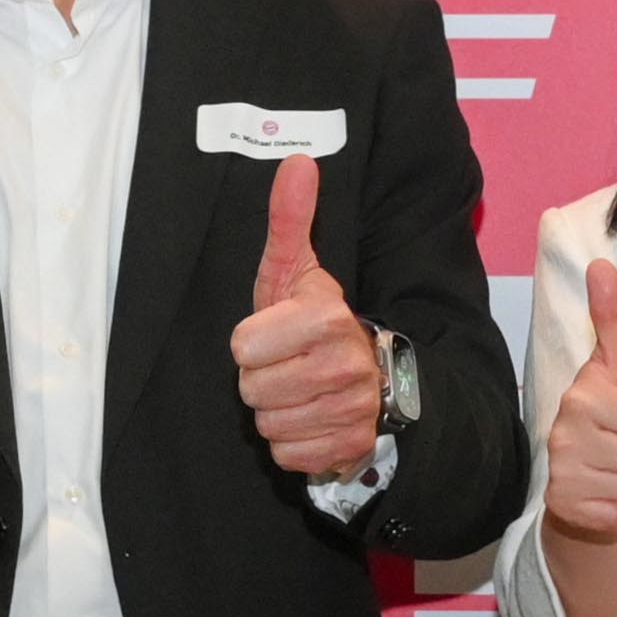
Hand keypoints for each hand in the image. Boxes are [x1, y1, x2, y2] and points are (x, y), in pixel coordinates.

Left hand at [228, 154, 383, 481]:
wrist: (374, 378)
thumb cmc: (318, 324)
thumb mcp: (298, 272)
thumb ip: (291, 220)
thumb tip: (297, 162)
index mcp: (327, 319)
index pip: (242, 347)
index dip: (250, 342)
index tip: (275, 333)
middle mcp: (345, 367)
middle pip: (251, 390)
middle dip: (261, 379)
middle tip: (287, 364)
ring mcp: (351, 412)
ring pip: (267, 425)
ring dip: (276, 411)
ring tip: (299, 390)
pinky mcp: (348, 449)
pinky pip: (286, 454)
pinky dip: (293, 442)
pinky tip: (311, 419)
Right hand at [542, 256, 616, 546]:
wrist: (577, 477)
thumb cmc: (607, 418)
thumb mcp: (616, 369)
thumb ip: (610, 320)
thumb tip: (602, 264)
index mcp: (581, 398)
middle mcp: (564, 435)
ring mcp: (563, 473)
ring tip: (611, 470)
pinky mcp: (566, 507)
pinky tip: (602, 494)